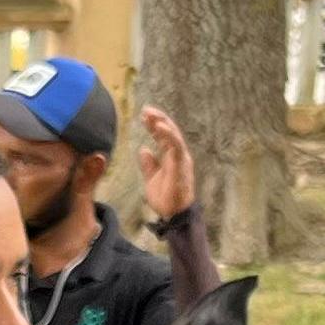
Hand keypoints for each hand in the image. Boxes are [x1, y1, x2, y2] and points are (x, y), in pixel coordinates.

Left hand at [137, 104, 196, 223]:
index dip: (154, 125)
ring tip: (150, 114)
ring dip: (162, 122)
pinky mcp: (181, 164)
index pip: (163, 136)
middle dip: (158, 119)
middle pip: (169, 131)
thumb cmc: (165, 199)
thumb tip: (143, 149)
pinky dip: (168, 135)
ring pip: (174, 135)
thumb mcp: (151, 178)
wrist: (173, 215)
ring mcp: (181, 159)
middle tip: (145, 110)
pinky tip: (158, 126)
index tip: (143, 115)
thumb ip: (149, 164)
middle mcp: (178, 155)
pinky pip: (176, 145)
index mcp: (171, 157)